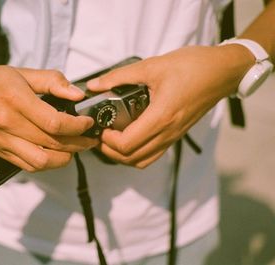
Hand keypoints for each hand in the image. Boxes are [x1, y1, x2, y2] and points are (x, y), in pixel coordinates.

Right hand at [0, 57, 97, 171]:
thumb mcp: (22, 72)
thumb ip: (52, 81)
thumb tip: (78, 94)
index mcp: (16, 100)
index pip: (54, 123)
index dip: (78, 126)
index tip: (88, 122)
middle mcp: (8, 124)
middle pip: (52, 144)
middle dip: (79, 143)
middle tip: (91, 138)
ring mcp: (3, 141)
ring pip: (41, 161)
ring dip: (64, 158)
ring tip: (76, 148)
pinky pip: (28, 166)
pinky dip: (47, 163)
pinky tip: (56, 154)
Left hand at [87, 45, 254, 167]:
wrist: (224, 71)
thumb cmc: (193, 67)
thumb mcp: (152, 66)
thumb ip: (120, 76)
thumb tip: (95, 84)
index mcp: (160, 117)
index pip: (127, 144)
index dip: (107, 141)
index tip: (100, 128)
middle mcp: (167, 132)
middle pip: (132, 158)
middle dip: (110, 151)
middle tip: (100, 135)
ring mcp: (173, 136)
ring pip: (143, 160)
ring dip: (123, 155)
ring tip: (112, 138)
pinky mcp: (177, 134)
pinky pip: (154, 153)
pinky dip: (138, 153)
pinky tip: (130, 136)